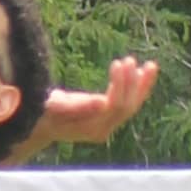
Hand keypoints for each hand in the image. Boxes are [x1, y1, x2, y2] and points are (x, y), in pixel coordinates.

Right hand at [24, 56, 158, 151]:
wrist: (38, 124)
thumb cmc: (42, 112)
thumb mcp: (53, 107)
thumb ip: (76, 106)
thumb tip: (103, 102)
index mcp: (91, 128)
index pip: (114, 106)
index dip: (120, 85)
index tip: (118, 63)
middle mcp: (103, 130)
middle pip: (127, 107)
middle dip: (132, 83)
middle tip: (129, 60)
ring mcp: (108, 126)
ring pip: (132, 106)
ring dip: (142, 86)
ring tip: (151, 66)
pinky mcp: (109, 119)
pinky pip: (129, 104)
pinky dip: (138, 88)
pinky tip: (144, 73)